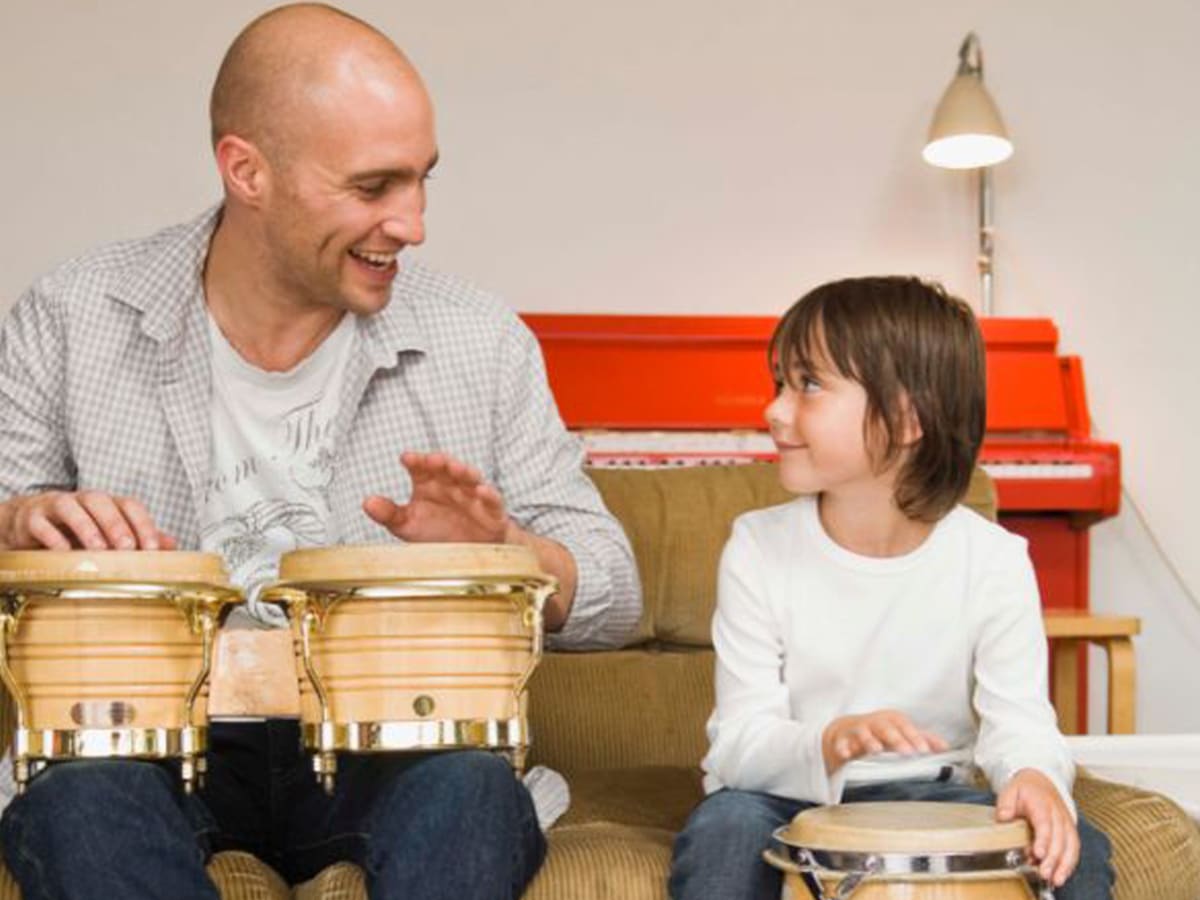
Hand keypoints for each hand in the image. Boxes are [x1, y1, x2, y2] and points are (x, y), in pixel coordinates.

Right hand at [2, 491, 176, 550]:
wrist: (29, 523)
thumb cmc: (75, 530)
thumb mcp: (108, 534)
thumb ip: (138, 538)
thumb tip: (172, 546)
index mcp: (107, 504)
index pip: (129, 505)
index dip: (142, 524)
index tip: (151, 548)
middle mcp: (83, 500)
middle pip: (101, 502)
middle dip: (116, 524)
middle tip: (127, 548)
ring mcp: (55, 505)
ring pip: (70, 506)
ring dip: (86, 527)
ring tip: (98, 549)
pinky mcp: (31, 518)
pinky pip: (40, 523)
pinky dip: (51, 536)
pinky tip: (63, 552)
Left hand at [363, 452, 510, 542]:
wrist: (468, 557)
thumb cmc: (436, 534)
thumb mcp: (408, 526)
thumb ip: (389, 514)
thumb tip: (367, 502)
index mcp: (428, 484)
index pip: (421, 467)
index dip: (416, 461)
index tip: (407, 458)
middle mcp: (451, 486)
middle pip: (447, 467)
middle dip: (441, 461)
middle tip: (434, 459)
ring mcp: (472, 496)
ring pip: (470, 478)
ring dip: (464, 471)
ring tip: (456, 468)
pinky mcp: (491, 512)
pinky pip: (493, 500)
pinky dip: (489, 494)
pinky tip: (482, 490)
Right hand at [821, 709, 947, 773]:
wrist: (847, 729)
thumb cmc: (880, 731)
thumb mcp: (900, 732)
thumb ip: (921, 738)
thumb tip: (945, 746)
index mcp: (891, 720)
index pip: (904, 726)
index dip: (915, 737)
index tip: (924, 750)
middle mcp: (875, 723)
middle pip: (885, 728)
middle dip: (896, 739)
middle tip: (907, 752)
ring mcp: (858, 730)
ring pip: (863, 733)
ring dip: (870, 741)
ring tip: (876, 750)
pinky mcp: (842, 738)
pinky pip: (841, 742)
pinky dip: (843, 747)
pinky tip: (846, 754)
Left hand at [996, 768, 1078, 887]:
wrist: (1041, 781)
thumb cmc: (1025, 789)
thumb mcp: (1010, 790)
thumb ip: (1005, 804)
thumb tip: (1003, 817)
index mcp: (1042, 804)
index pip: (1044, 823)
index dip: (1043, 839)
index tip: (1038, 853)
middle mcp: (1058, 814)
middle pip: (1059, 838)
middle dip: (1053, 858)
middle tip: (1044, 873)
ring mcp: (1066, 823)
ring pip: (1070, 845)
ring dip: (1064, 864)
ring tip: (1055, 880)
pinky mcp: (1070, 830)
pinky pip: (1074, 848)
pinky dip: (1070, 863)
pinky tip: (1062, 875)